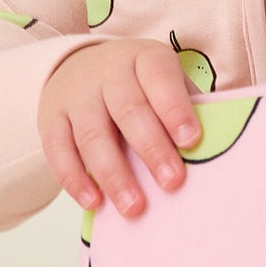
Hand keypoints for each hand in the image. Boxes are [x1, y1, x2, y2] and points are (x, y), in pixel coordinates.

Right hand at [37, 39, 200, 218]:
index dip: (175, 109)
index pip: (159, 79)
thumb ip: (185, 109)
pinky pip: (58, 150)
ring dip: (114, 174)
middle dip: (151, 148)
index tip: (192, 141)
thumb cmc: (140, 86)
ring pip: (92, 135)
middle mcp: (108, 72)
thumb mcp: (164, 83)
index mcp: (144, 59)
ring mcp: (76, 95)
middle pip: (128, 110)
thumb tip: (214, 150)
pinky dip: (74, 178)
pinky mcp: (50, 118)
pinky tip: (94, 202)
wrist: (82, 67)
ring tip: (134, 207)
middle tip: (172, 182)